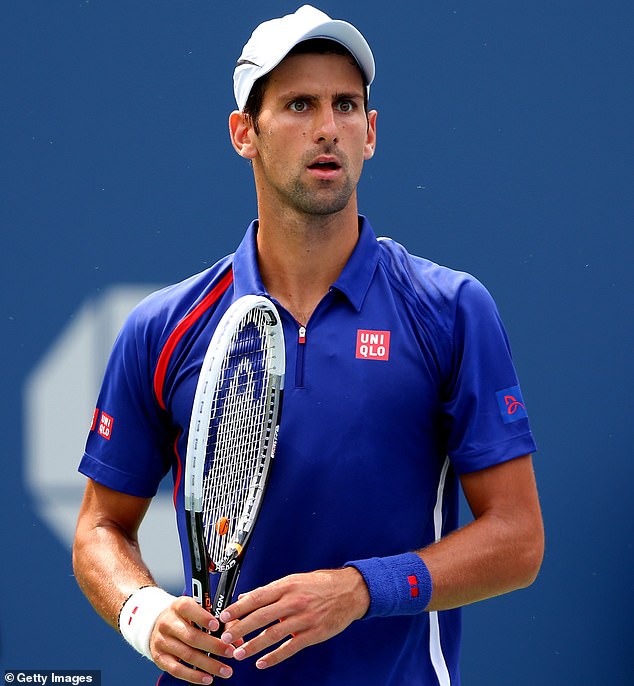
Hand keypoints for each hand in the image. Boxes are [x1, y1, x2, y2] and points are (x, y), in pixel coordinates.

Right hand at [149, 596, 235, 683]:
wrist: (158, 624)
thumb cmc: (185, 617)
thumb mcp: (198, 610)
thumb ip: (219, 621)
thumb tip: (237, 639)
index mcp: (179, 606)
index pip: (188, 609)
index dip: (203, 617)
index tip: (218, 626)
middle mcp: (168, 623)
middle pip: (192, 636)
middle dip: (214, 646)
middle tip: (230, 652)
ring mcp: (162, 641)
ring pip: (187, 655)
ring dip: (209, 665)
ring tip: (225, 670)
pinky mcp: (160, 658)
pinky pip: (177, 670)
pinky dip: (194, 676)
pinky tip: (208, 678)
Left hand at [218, 567, 369, 669]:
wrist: (350, 591)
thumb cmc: (321, 584)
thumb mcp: (294, 580)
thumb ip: (270, 590)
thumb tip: (246, 597)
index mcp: (287, 586)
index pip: (257, 597)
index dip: (239, 608)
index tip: (224, 616)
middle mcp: (294, 601)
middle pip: (262, 616)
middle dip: (241, 628)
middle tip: (226, 638)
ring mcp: (304, 619)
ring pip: (273, 634)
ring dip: (253, 645)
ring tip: (239, 653)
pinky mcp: (313, 634)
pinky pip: (290, 648)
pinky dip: (274, 657)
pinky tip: (262, 663)